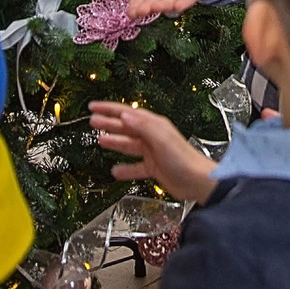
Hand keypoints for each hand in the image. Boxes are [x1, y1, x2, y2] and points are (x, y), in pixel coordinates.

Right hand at [88, 99, 217, 202]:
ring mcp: (153, 152)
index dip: (110, 109)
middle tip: (92, 121)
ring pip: (129, 145)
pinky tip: (115, 171)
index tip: (94, 106)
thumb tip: (124, 114)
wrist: (197, 181)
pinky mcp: (154, 168)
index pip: (128, 113)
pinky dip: (125, 168)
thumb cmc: (183, 159)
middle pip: (126, 127)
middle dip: (109, 123)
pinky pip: (135, 167)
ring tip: (100, 140)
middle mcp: (153, 136)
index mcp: (154, 125)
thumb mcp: (161, 138)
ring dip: (114, 142)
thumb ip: (142, 126)